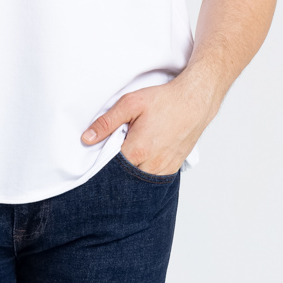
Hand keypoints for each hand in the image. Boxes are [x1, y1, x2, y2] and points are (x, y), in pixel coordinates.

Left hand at [81, 77, 218, 174]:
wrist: (195, 101)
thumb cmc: (165, 100)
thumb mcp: (130, 104)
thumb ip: (106, 122)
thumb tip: (87, 138)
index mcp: (137, 150)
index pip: (110, 169)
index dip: (102, 164)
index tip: (98, 158)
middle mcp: (152, 164)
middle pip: (124, 178)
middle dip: (115, 171)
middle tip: (113, 157)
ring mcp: (164, 168)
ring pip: (140, 182)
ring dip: (131, 174)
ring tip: (128, 159)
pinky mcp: (173, 168)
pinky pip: (154, 179)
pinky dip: (145, 174)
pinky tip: (141, 163)